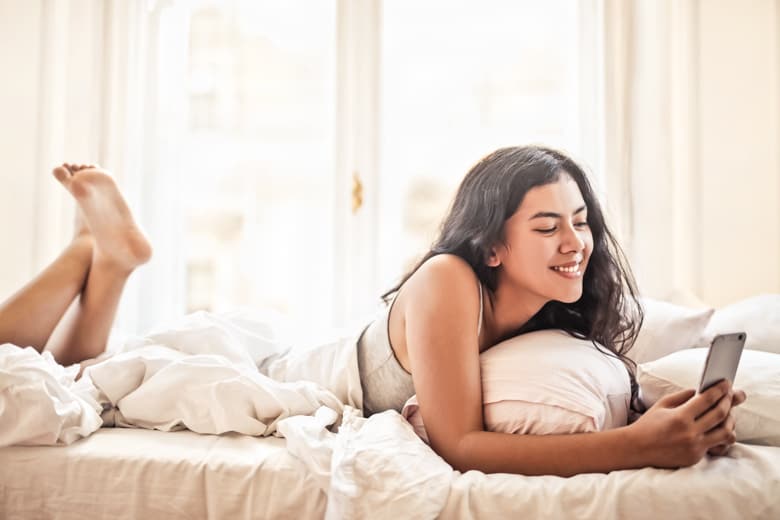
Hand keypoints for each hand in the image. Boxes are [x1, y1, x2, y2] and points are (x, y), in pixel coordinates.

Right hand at [628, 380, 743, 468]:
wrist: (636, 449)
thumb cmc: (648, 425)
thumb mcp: (662, 405)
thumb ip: (682, 396)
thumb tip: (700, 391)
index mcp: (680, 417)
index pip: (707, 400)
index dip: (719, 390)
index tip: (726, 383)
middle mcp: (690, 433)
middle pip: (720, 414)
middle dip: (728, 401)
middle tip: (729, 394)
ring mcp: (694, 447)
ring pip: (726, 433)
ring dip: (730, 420)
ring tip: (727, 413)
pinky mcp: (696, 457)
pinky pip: (716, 446)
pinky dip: (720, 436)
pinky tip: (720, 429)